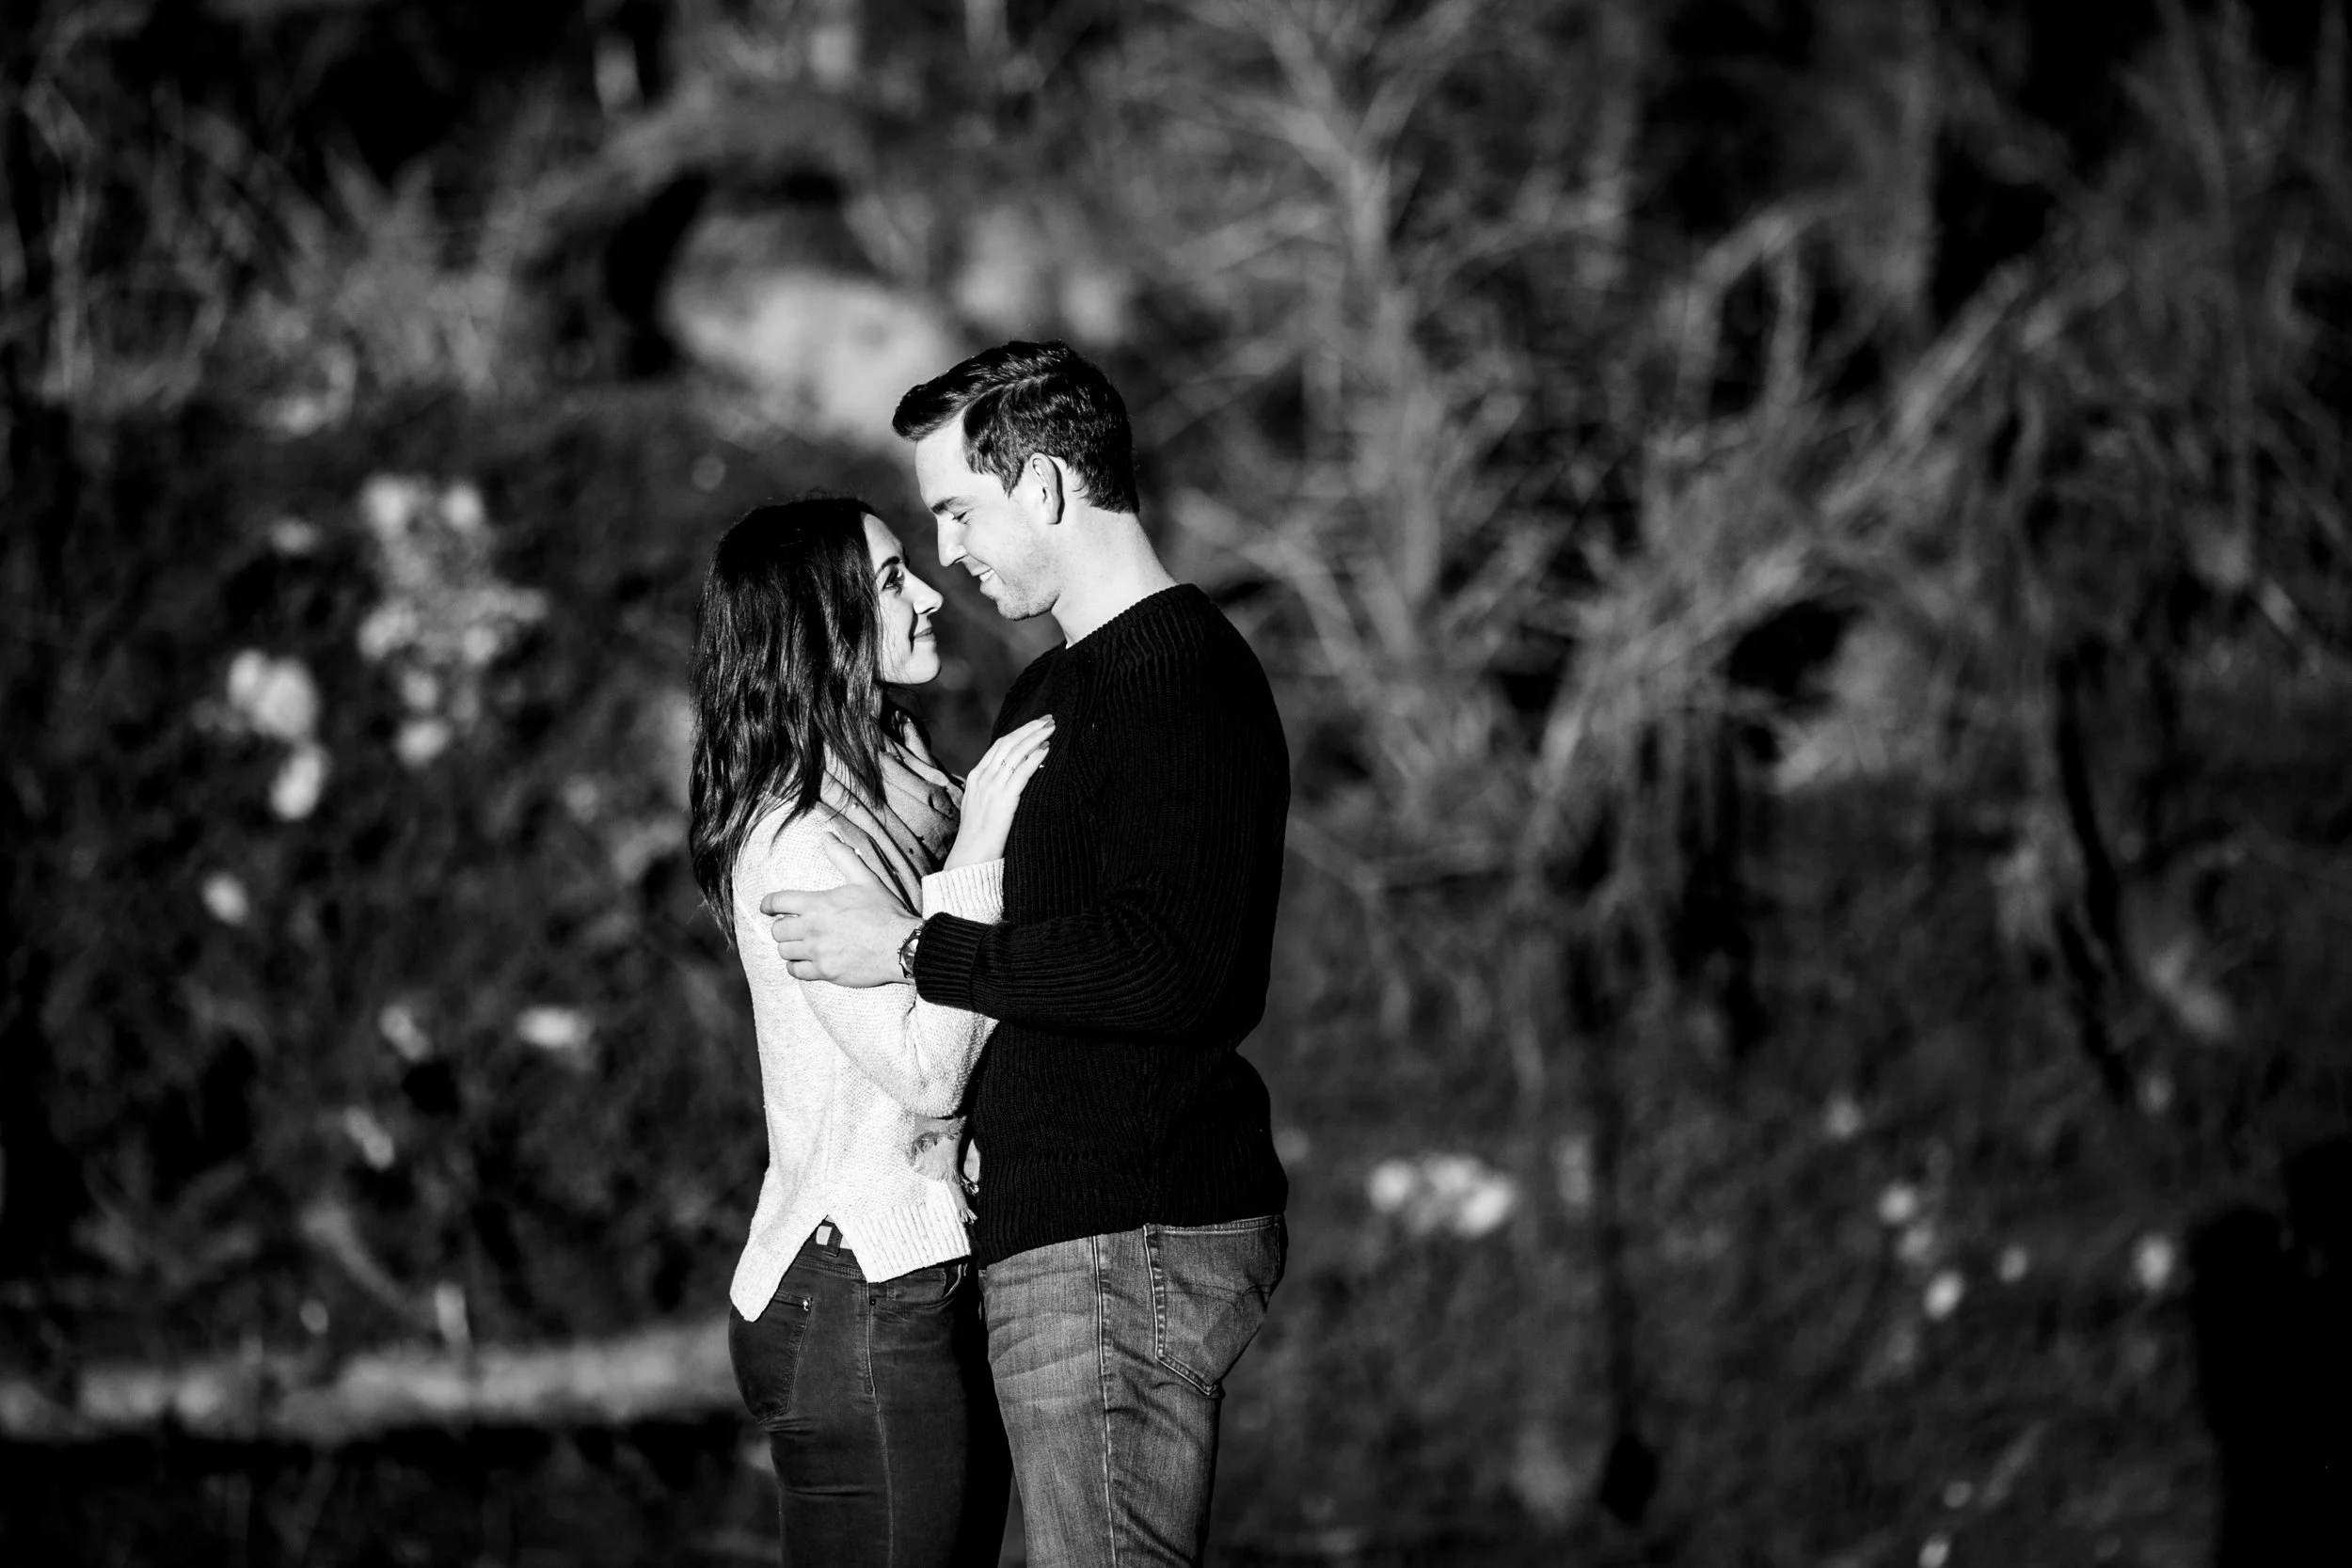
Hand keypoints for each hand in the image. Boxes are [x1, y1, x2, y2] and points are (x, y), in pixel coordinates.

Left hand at [760, 838, 919, 987]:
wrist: (900, 945)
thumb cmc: (884, 911)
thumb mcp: (865, 878)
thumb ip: (843, 856)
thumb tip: (826, 836)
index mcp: (817, 903)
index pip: (778, 901)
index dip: (768, 904)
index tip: (766, 907)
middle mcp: (812, 928)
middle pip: (777, 930)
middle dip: (781, 926)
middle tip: (790, 927)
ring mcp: (817, 952)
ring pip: (784, 951)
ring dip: (789, 947)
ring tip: (798, 944)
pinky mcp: (825, 971)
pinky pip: (796, 971)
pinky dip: (795, 967)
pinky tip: (803, 963)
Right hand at [944, 715, 1052, 869]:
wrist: (970, 855)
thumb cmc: (978, 834)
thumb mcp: (980, 804)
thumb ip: (993, 788)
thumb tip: (1013, 777)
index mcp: (976, 776)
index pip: (999, 745)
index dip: (1019, 732)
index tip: (1035, 724)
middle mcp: (983, 777)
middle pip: (1009, 743)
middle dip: (1029, 728)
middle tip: (1048, 719)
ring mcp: (992, 787)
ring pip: (1016, 753)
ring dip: (1035, 738)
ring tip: (1051, 729)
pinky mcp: (1004, 799)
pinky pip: (1022, 772)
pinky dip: (1035, 758)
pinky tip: (1046, 749)